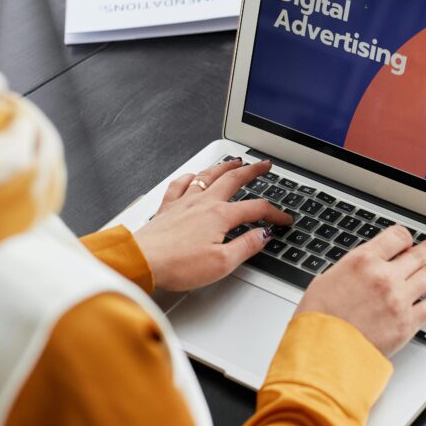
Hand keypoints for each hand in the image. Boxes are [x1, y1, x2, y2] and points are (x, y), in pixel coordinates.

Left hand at [133, 158, 292, 290]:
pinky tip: (193, 176)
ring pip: (208, 176)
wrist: (142, 261)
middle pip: (234, 180)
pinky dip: (191, 177)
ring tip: (235, 161)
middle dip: (252, 170)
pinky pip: (180, 184)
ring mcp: (184, 202)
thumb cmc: (178, 264)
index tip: (284, 219)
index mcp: (220, 216)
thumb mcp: (222, 263)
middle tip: (264, 165)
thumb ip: (246, 246)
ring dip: (225, 166)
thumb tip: (264, 235)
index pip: (256, 209)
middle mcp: (203, 203)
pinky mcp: (167, 208)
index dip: (274, 214)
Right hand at [295, 226, 425, 355]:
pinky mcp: (408, 323)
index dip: (404, 238)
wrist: (324, 353)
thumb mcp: (326, 281)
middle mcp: (385, 276)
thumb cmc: (318, 321)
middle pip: (417, 255)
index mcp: (363, 261)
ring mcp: (400, 299)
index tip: (407, 241)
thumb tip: (362, 268)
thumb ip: (351, 270)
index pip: (395, 238)